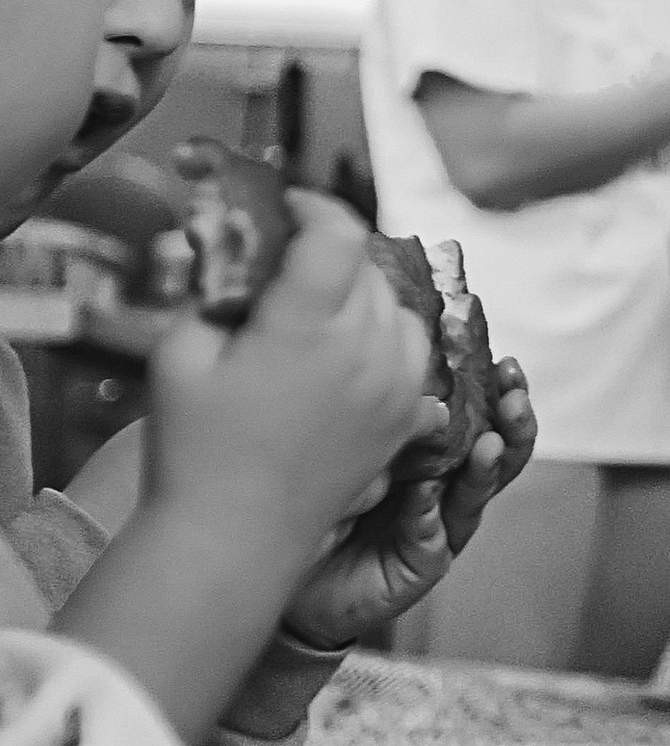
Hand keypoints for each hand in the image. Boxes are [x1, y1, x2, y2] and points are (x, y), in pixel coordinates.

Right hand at [143, 193, 430, 573]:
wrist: (233, 538)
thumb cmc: (193, 448)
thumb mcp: (180, 353)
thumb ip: (214, 289)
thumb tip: (238, 245)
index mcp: (308, 328)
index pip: (337, 231)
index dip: (312, 206)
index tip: (286, 208)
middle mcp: (366, 351)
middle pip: (366, 265)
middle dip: (328, 252)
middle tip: (285, 264)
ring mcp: (396, 386)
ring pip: (397, 305)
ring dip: (362, 294)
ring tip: (315, 312)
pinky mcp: (406, 417)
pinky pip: (413, 352)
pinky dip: (385, 338)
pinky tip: (345, 352)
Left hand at [285, 354, 538, 647]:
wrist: (294, 570)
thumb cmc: (325, 500)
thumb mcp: (358, 447)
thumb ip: (392, 422)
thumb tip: (415, 380)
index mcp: (438, 455)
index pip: (482, 419)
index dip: (499, 393)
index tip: (507, 365)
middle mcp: (446, 490)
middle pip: (497, 457)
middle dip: (513, 425)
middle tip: (514, 398)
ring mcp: (439, 529)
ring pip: (474, 497)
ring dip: (485, 468)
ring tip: (491, 444)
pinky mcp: (421, 566)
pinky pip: (432, 540)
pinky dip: (427, 515)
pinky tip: (424, 494)